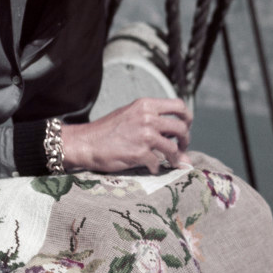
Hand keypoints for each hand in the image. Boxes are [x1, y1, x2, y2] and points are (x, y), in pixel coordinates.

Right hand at [61, 98, 191, 173]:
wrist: (85, 143)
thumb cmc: (107, 131)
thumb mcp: (130, 116)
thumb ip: (153, 124)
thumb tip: (176, 139)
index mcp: (145, 105)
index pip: (179, 105)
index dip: (186, 118)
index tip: (184, 127)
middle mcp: (147, 117)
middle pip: (181, 128)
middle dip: (184, 140)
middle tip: (180, 147)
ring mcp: (145, 135)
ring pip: (173, 148)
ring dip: (175, 158)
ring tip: (171, 161)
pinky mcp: (140, 153)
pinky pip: (158, 163)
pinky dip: (155, 167)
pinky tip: (148, 167)